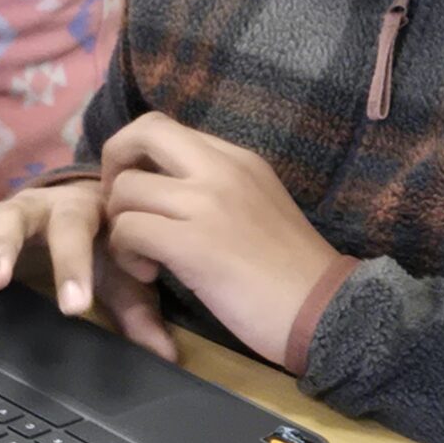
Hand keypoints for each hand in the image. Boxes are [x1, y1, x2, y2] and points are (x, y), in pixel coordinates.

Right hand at [0, 175, 174, 360]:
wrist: (83, 200)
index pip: (73, 234)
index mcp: (72, 213)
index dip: (72, 269)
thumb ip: (141, 312)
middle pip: (10, 214)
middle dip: (0, 246)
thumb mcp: (122, 275)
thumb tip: (168, 356)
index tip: (73, 306)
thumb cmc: (100, 243)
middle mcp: (25, 205)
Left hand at [97, 112, 344, 369]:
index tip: (139, 192)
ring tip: (141, 256)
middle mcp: (222, 169)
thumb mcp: (258, 205)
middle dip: (114, 165)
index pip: (164, 128)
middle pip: (142, 133)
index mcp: (238, 159)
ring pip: (126, 189)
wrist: (329, 314)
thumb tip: (163, 184)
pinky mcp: (193, 243)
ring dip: (120, 225)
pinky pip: (129, 230)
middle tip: (122, 209)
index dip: (135, 154)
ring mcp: (207, 203)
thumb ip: (216, 187)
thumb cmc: (293, 273)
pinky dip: (126, 254)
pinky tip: (149, 274)